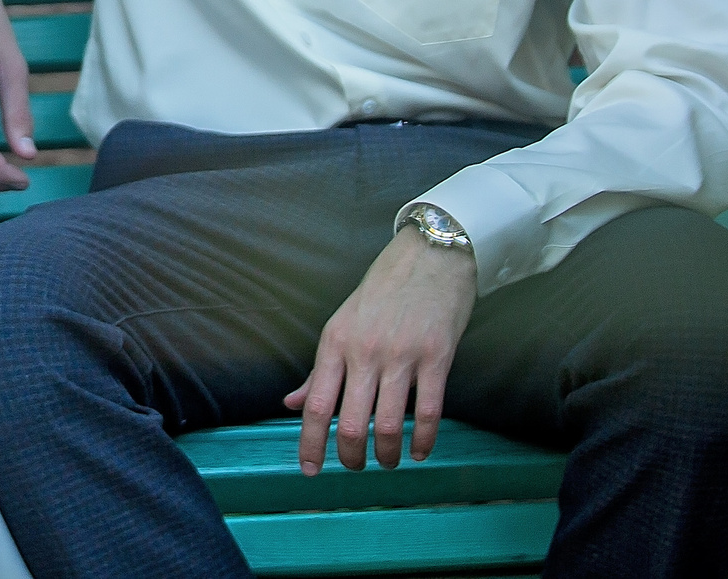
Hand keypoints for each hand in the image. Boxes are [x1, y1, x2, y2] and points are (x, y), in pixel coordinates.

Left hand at [283, 227, 476, 474]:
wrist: (430, 256)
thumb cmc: (382, 291)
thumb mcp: (341, 324)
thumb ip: (319, 369)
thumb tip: (290, 403)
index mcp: (334, 342)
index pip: (315, 404)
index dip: (310, 444)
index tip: (310, 471)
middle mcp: (364, 351)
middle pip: (351, 422)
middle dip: (351, 457)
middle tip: (355, 467)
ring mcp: (402, 355)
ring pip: (389, 424)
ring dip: (388, 454)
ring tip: (389, 462)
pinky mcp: (437, 357)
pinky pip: (429, 411)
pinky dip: (423, 440)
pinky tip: (419, 451)